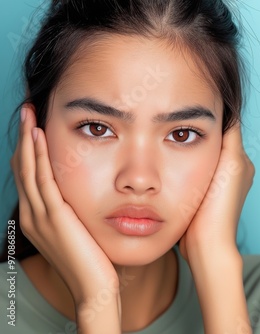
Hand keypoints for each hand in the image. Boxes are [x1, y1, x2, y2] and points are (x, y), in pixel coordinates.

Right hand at [11, 105, 119, 307]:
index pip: (28, 175)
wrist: (95, 287)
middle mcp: (33, 214)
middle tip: (27, 110)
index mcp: (38, 217)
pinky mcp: (54, 216)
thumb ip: (75, 210)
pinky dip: (37, 155)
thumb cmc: (94, 259)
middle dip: (23, 137)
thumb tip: (83, 193)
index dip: (28, 149)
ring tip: (29, 113)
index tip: (34, 125)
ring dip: (27, 139)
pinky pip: (42, 179)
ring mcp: (40, 216)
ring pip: (27, 168)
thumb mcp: (79, 229)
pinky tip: (38, 135)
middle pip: (22, 167)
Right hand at [178, 122, 254, 264]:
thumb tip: (229, 113)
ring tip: (170, 141)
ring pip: (202, 157)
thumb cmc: (219, 204)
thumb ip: (230, 137)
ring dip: (189, 150)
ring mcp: (218, 186)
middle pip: (213, 143)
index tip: (193, 107)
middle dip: (197, 134)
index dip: (211, 118)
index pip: (227, 131)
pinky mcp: (203, 196)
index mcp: (242, 163)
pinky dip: (185, 166)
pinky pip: (194, 172)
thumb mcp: (230, 163)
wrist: (205, 242)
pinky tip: (172, 164)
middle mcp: (234, 173)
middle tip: (175, 123)